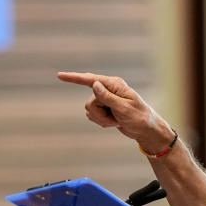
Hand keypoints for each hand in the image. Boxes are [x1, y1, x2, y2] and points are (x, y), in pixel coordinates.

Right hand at [56, 71, 173, 152]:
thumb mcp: (124, 108)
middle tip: (115, 119)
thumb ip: (108, 97)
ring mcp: (106, 99)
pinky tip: (114, 122)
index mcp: (114, 85)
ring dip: (101, 120)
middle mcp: (108, 90)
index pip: (90, 80)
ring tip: (116, 121)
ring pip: (89, 111)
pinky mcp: (104, 108)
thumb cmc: (139, 117)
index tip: (59, 75)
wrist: (145, 129)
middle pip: (89, 102)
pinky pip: (93, 116)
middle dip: (99, 115)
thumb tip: (94, 84)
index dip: (74, 78)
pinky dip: (102, 122)